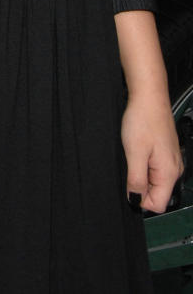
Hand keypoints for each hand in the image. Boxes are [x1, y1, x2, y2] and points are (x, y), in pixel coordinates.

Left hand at [121, 87, 182, 212]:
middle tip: (130, 164)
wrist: (149, 97)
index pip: (158, 204)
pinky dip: (144, 164)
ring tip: (134, 154)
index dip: (140, 199)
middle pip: (157, 193)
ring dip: (141, 173)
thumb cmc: (142, 120)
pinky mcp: (166, 153)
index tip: (128, 184)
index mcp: (169, 174)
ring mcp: (172, 161)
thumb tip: (135, 201)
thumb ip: (136, 180)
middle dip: (140, 185)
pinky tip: (138, 150)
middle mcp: (174, 170)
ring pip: (155, 181)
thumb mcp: (134, 153)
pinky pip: (155, 169)